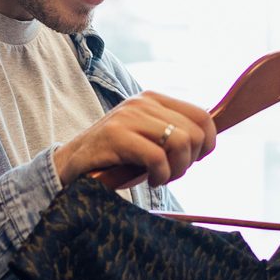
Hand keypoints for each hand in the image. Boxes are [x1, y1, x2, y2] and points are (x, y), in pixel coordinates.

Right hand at [55, 92, 217, 189]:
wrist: (71, 165)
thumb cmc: (116, 158)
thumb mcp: (148, 140)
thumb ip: (174, 135)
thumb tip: (209, 142)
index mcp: (154, 99)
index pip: (202, 116)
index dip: (207, 144)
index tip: (191, 161)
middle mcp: (143, 102)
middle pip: (195, 133)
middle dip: (189, 162)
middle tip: (170, 174)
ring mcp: (129, 116)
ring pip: (181, 143)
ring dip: (176, 170)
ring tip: (160, 177)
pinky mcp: (116, 135)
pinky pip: (158, 158)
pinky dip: (160, 176)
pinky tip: (149, 181)